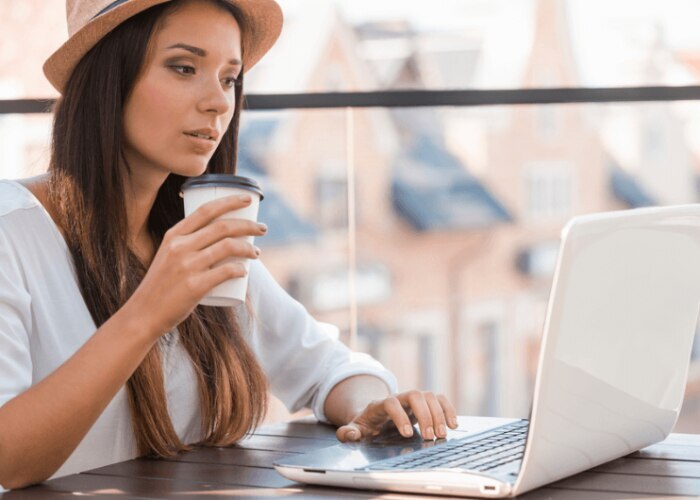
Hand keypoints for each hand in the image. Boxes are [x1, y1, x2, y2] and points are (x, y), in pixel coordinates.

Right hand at [126, 194, 266, 338]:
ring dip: (249, 248)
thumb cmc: (161, 285)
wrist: (144, 313)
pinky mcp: (195, 286)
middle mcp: (180, 247)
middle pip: (223, 227)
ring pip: (228, 247)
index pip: (206, 210)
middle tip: (262, 229)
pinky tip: (245, 272)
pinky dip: (240, 270)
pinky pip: (226, 272)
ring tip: (256, 253)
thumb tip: (220, 239)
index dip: (230, 201)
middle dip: (248, 225)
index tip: (248, 199)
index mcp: (174, 235)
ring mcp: (187, 266)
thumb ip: (187, 245)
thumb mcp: (168, 256)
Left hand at [336, 390, 457, 441]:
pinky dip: (448, 410)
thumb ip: (348, 432)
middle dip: (424, 415)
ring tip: (442, 435)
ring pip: (429, 396)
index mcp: (381, 404)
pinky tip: (454, 425)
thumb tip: (349, 434)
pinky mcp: (425, 403)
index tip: (407, 435)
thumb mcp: (355, 429)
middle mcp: (399, 397)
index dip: (399, 416)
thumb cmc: (366, 425)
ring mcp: (413, 399)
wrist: (375, 415)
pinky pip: (440, 400)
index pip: (391, 403)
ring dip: (438, 414)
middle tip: (430, 437)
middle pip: (415, 394)